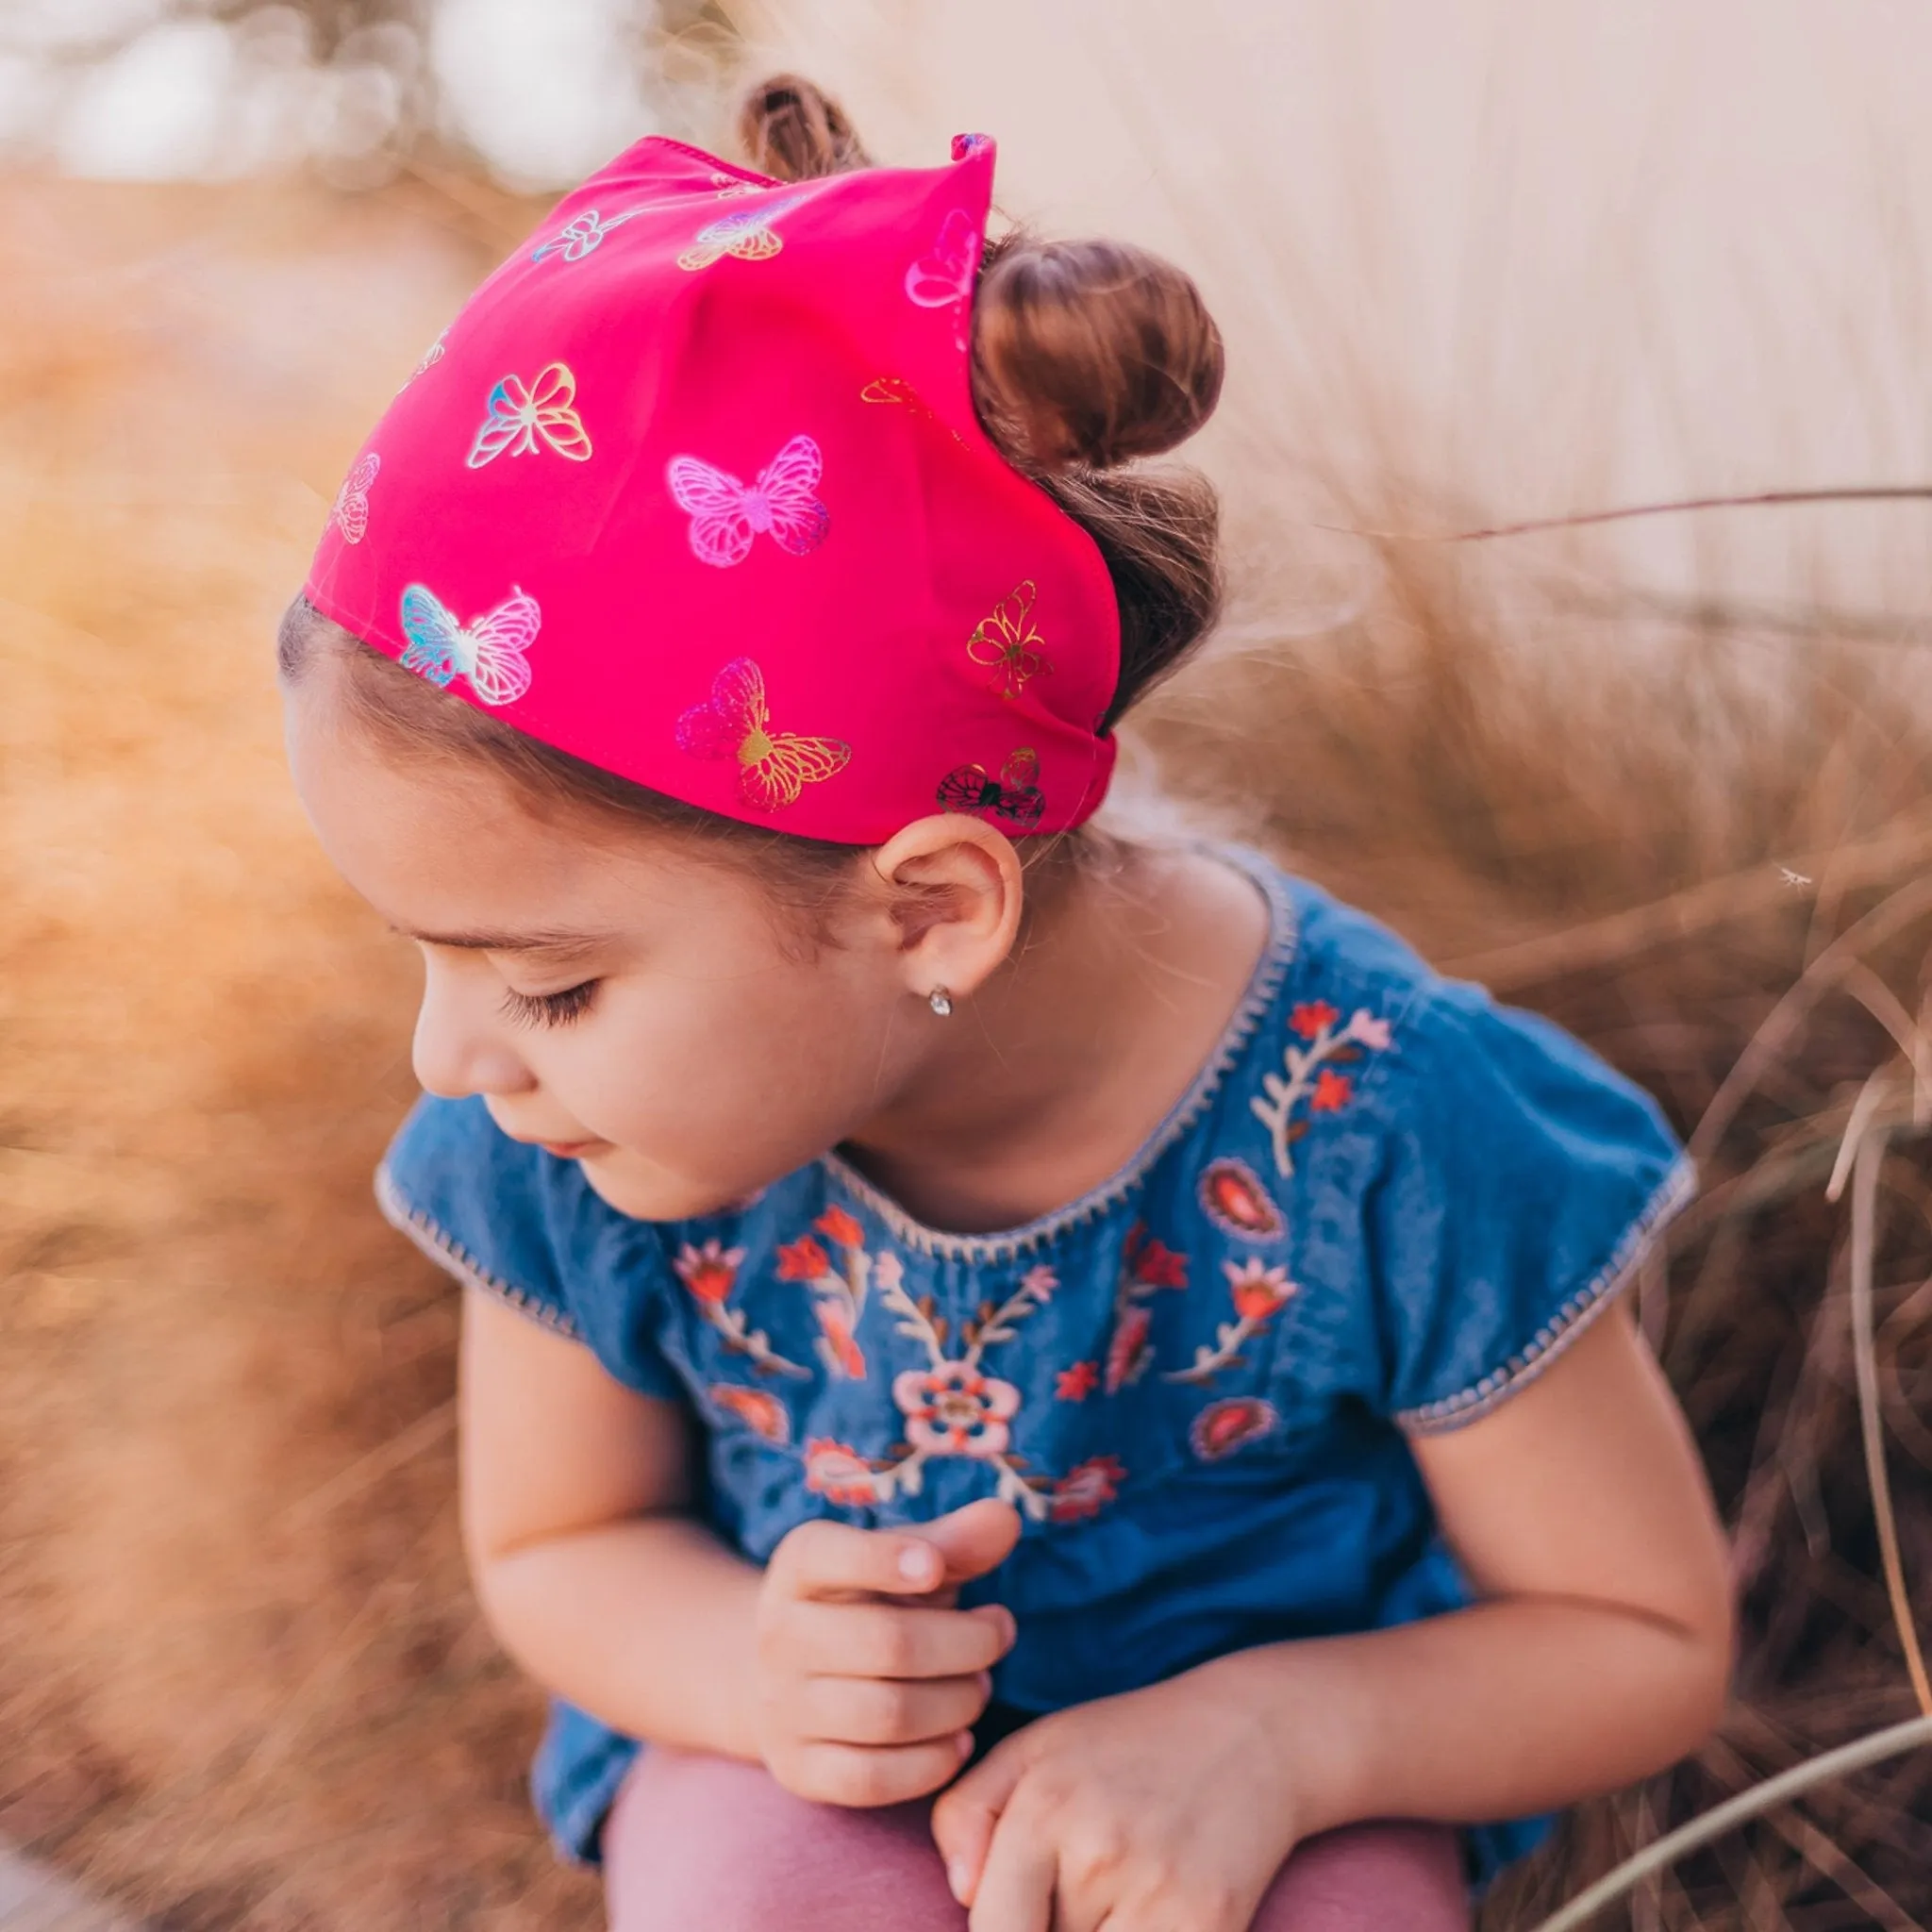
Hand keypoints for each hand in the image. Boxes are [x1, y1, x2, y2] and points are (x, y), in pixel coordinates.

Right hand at [752, 1498, 1020, 1806]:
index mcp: (799, 1565)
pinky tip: (958, 1739)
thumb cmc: (870, 1602)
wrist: (790, 1676)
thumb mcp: (905, 1559)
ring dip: (957, 1702)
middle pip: (887, 1643)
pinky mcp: (798, 1769)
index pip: (830, 1555)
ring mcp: (782, 1707)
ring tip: (981, 1685)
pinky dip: (931, 1763)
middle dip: (965, 1642)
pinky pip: (872, 1779)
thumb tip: (1006, 1518)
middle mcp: (778, 1633)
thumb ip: (956, 1541)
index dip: (886, 1558)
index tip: (936, 1567)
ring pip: (887, 1715)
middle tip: (1000, 1633)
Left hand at [930, 1658, 1302, 1931]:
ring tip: (1115, 1895)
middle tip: (1075, 1889)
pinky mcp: (1213, 1927)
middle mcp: (1100, 1853)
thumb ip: (965, 1814)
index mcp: (1045, 1807)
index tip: (1021, 1910)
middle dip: (1051, 1927)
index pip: (990, 1931)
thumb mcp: (1033, 1750)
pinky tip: (1148, 1908)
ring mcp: (1161, 1895)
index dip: (1000, 1929)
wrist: (1251, 1735)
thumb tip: (961, 1895)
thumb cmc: (1126, 1745)